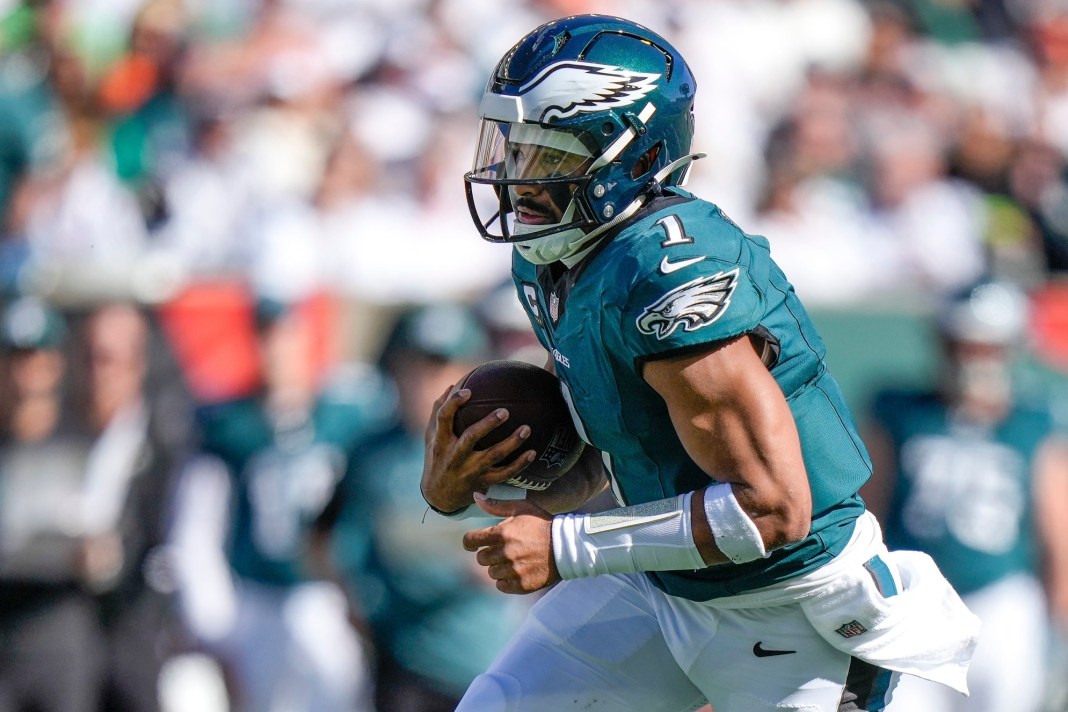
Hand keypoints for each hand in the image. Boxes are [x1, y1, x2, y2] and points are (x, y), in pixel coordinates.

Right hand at [421, 385, 536, 513]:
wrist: (439, 496)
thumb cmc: (436, 458)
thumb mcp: (430, 437)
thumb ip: (439, 411)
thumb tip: (452, 386)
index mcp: (440, 441)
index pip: (444, 418)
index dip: (454, 403)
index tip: (468, 391)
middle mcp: (455, 456)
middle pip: (471, 437)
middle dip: (488, 424)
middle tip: (505, 411)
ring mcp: (470, 470)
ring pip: (493, 456)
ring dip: (512, 443)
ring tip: (526, 428)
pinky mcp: (483, 482)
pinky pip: (504, 473)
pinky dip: (519, 464)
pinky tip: (532, 452)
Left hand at [463, 492, 559, 593]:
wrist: (566, 546)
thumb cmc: (542, 524)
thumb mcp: (521, 508)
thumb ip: (496, 505)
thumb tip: (476, 496)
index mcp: (502, 533)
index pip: (470, 541)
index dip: (470, 541)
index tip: (474, 543)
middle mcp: (505, 553)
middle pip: (481, 558)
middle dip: (488, 553)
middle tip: (502, 549)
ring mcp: (513, 570)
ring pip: (491, 572)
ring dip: (498, 566)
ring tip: (513, 559)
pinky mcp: (521, 585)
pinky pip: (501, 586)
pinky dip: (506, 580)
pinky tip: (516, 571)